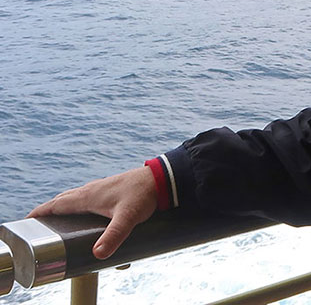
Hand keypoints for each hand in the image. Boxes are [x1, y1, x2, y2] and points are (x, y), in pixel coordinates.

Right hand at [27, 166, 157, 259]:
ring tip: (58, 219)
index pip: (57, 204)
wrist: (161, 178)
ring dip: (63, 205)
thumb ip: (114, 236)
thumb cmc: (143, 195)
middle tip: (38, 223)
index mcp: (88, 196)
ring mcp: (101, 187)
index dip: (41, 212)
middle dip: (49, 210)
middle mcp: (91, 189)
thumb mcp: (127, 218)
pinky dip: (77, 202)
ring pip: (75, 196)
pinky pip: (87, 195)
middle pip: (63, 200)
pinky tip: (85, 210)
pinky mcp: (111, 188)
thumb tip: (98, 255)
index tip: (26, 221)